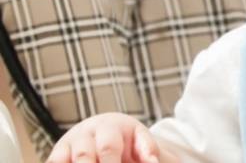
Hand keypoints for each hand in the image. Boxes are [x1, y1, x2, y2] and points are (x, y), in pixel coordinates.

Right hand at [46, 113, 173, 162]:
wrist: (103, 128)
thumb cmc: (126, 138)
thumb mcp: (140, 138)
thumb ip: (148, 149)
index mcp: (108, 127)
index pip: (108, 148)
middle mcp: (83, 134)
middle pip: (83, 157)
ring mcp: (65, 145)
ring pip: (60, 160)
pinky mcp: (55, 156)